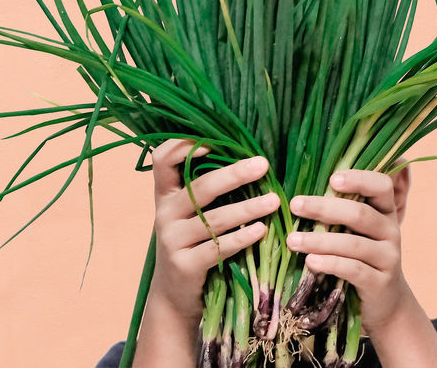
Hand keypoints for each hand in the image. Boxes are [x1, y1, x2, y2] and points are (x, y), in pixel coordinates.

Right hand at [146, 139, 280, 323]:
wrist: (173, 295)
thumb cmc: (190, 243)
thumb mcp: (187, 215)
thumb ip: (204, 190)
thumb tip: (249, 159)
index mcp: (165, 195)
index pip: (162, 160)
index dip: (182, 146)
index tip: (213, 141)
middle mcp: (165, 214)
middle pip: (200, 188)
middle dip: (234, 174)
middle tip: (263, 165)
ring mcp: (172, 240)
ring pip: (214, 219)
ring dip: (247, 208)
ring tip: (275, 201)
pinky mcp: (185, 265)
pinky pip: (218, 248)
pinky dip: (242, 238)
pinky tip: (261, 230)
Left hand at [287, 169, 412, 334]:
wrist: (384, 302)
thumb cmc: (361, 258)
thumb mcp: (357, 231)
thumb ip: (340, 212)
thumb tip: (299, 194)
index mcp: (385, 211)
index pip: (382, 186)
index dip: (359, 179)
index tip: (332, 179)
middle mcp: (391, 231)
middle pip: (360, 214)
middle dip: (325, 208)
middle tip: (295, 205)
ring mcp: (388, 258)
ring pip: (353, 244)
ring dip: (320, 240)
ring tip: (292, 240)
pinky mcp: (380, 283)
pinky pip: (354, 270)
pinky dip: (330, 264)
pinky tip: (310, 262)